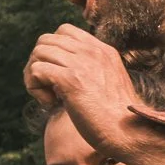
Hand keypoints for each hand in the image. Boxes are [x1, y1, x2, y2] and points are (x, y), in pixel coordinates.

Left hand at [24, 26, 139, 157]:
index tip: (58, 75)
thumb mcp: (107, 84)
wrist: (130, 133)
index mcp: (103, 51)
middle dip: (39, 63)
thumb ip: (91, 72)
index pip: (64, 31)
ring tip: (49, 97)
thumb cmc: (117, 118)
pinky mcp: (70, 79)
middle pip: (46, 40)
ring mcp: (81, 63)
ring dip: (34, 76)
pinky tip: (51, 103)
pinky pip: (36, 69)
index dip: (53, 52)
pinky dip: (35, 88)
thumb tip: (61, 74)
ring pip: (38, 52)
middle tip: (48, 88)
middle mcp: (92, 52)